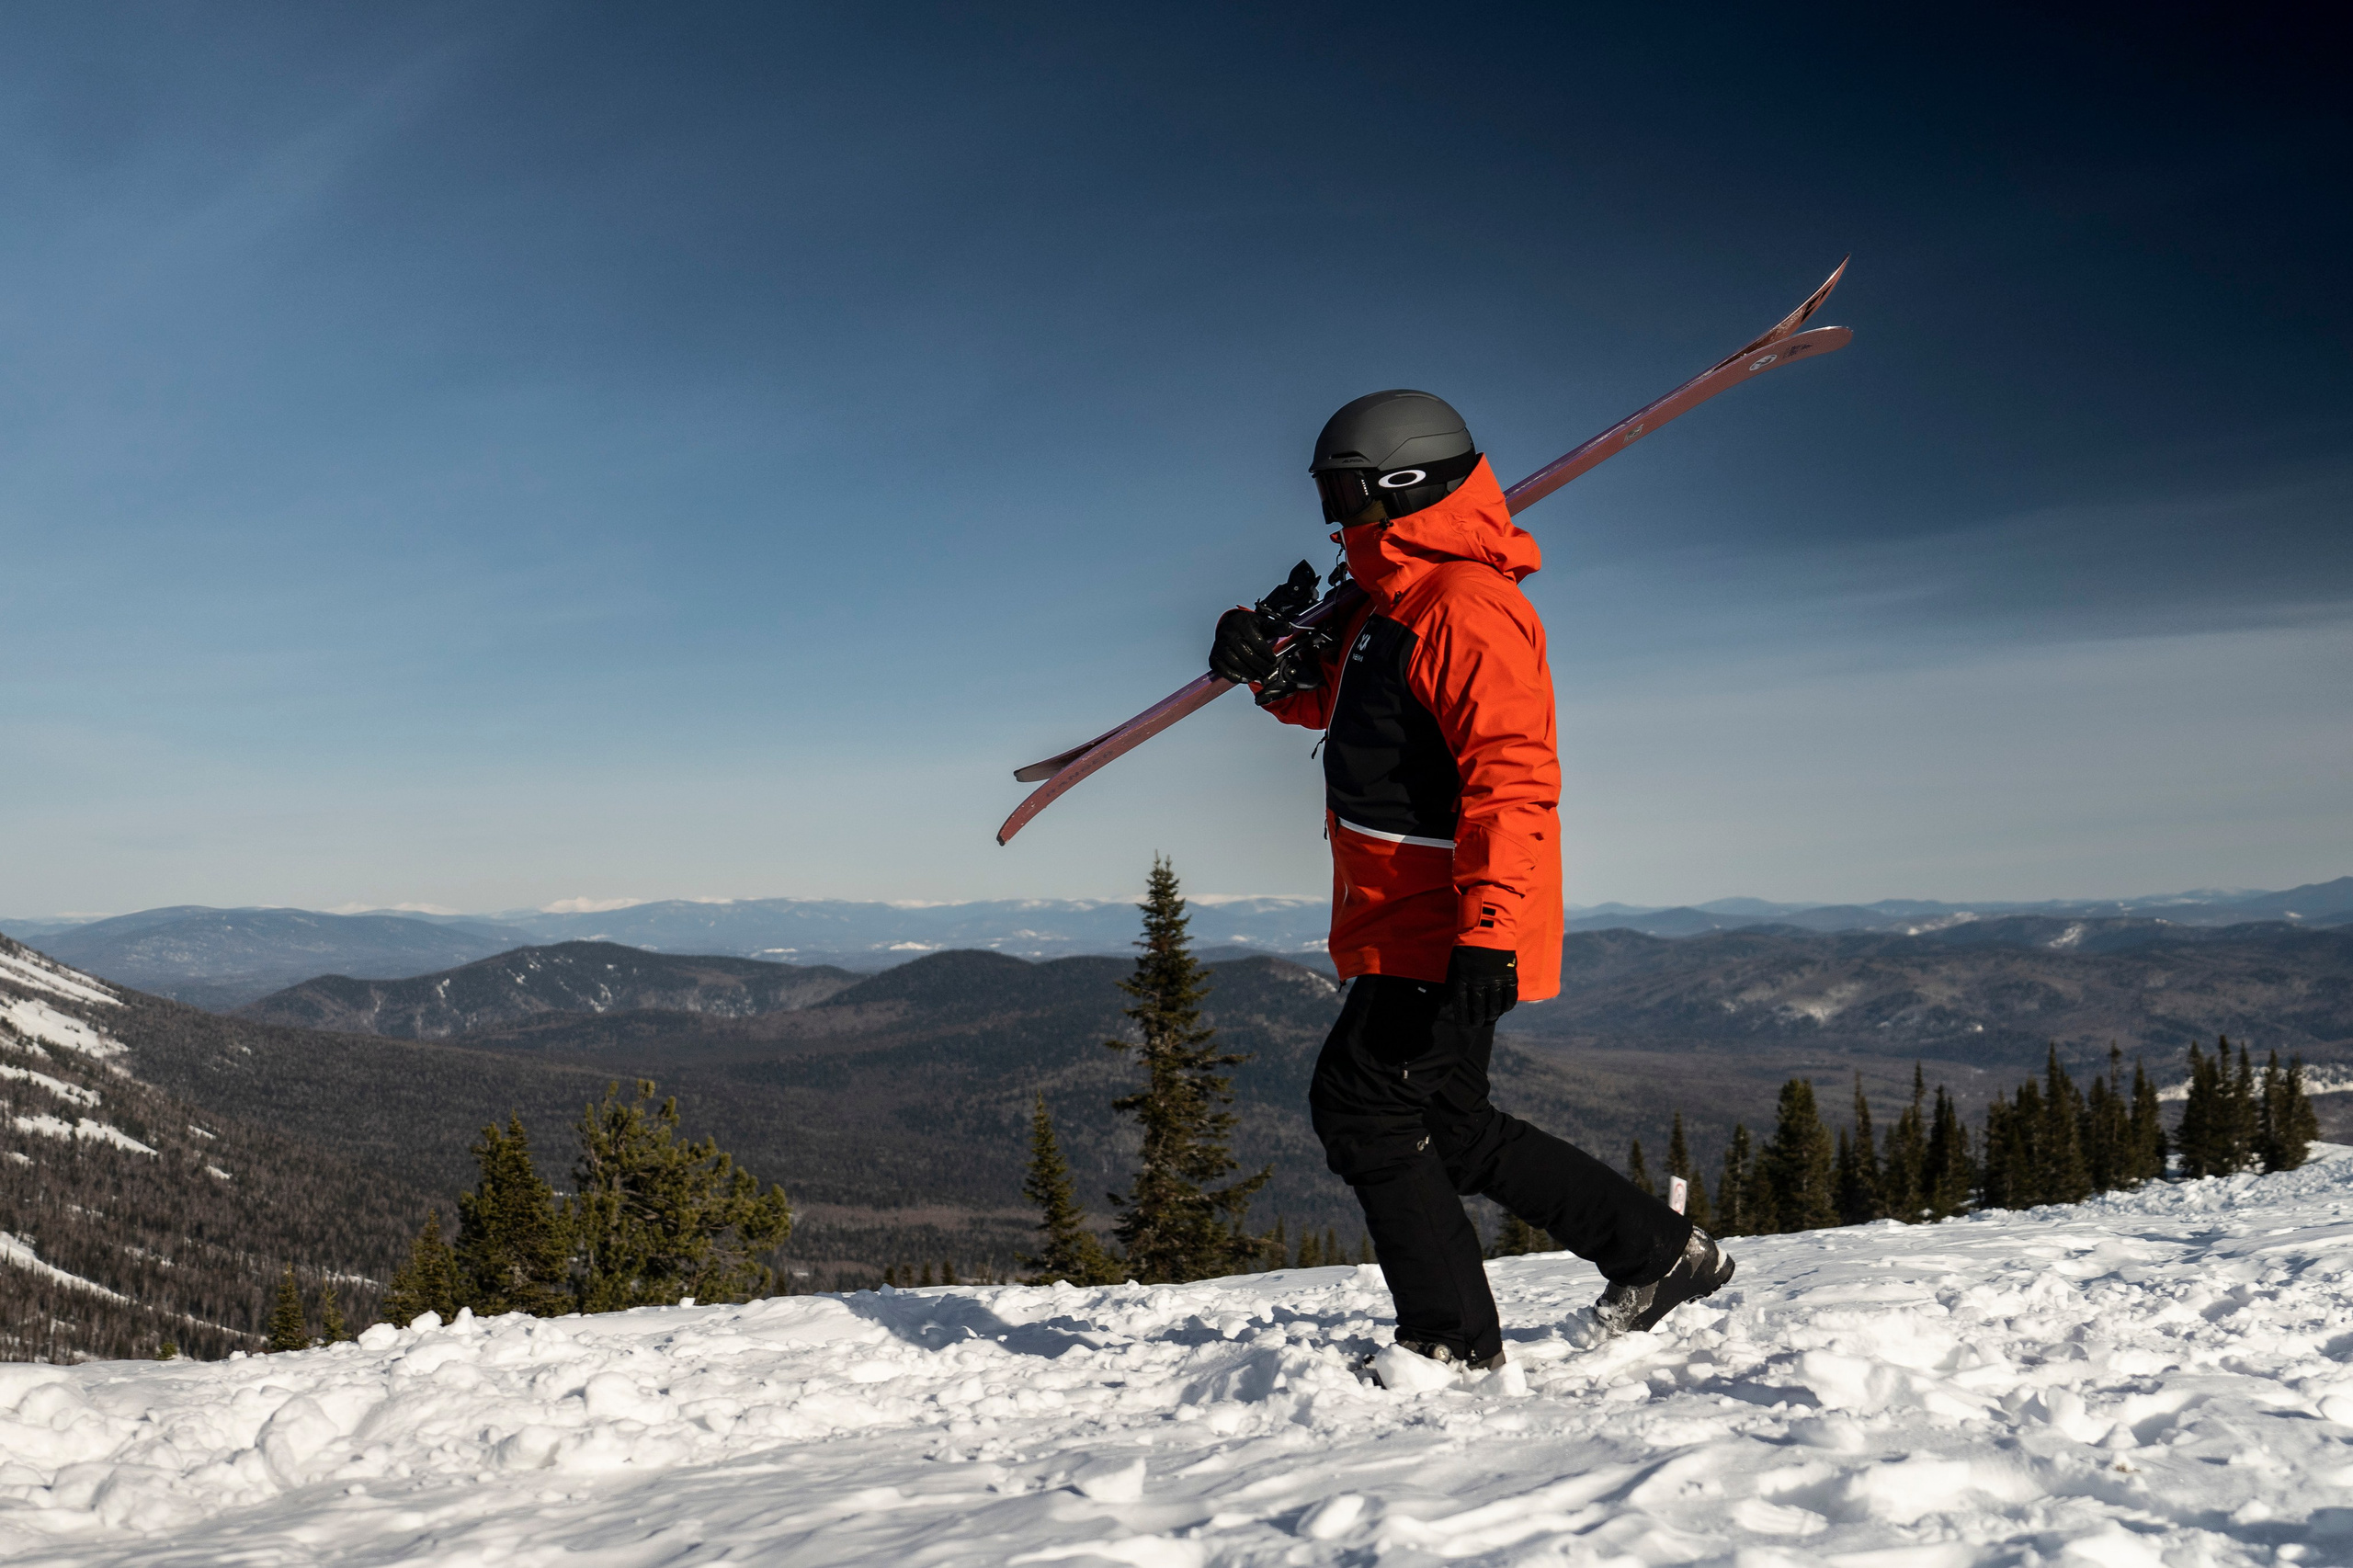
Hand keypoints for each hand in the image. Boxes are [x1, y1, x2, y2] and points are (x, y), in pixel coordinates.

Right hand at [1211, 561, 1323, 686]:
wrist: (1229, 626)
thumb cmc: (1249, 626)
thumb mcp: (1263, 623)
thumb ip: (1277, 627)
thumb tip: (1289, 629)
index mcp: (1243, 624)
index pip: (1258, 643)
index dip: (1267, 655)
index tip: (1273, 660)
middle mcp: (1229, 634)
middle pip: (1247, 655)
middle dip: (1261, 666)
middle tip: (1268, 671)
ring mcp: (1220, 646)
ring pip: (1236, 663)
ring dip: (1249, 673)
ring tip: (1258, 675)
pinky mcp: (1214, 657)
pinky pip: (1223, 670)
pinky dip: (1234, 677)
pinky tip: (1244, 678)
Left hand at [1445, 945, 1517, 1026]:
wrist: (1487, 931)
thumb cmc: (1467, 948)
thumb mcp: (1454, 966)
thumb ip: (1451, 985)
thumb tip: (1444, 1003)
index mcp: (1463, 979)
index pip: (1462, 1004)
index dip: (1463, 1017)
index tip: (1463, 1026)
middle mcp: (1479, 982)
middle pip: (1479, 1008)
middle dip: (1478, 1019)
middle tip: (1478, 1024)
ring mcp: (1495, 980)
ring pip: (1495, 1005)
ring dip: (1492, 1015)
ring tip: (1490, 1018)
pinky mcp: (1509, 976)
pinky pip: (1510, 997)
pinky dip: (1507, 1006)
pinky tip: (1504, 1009)